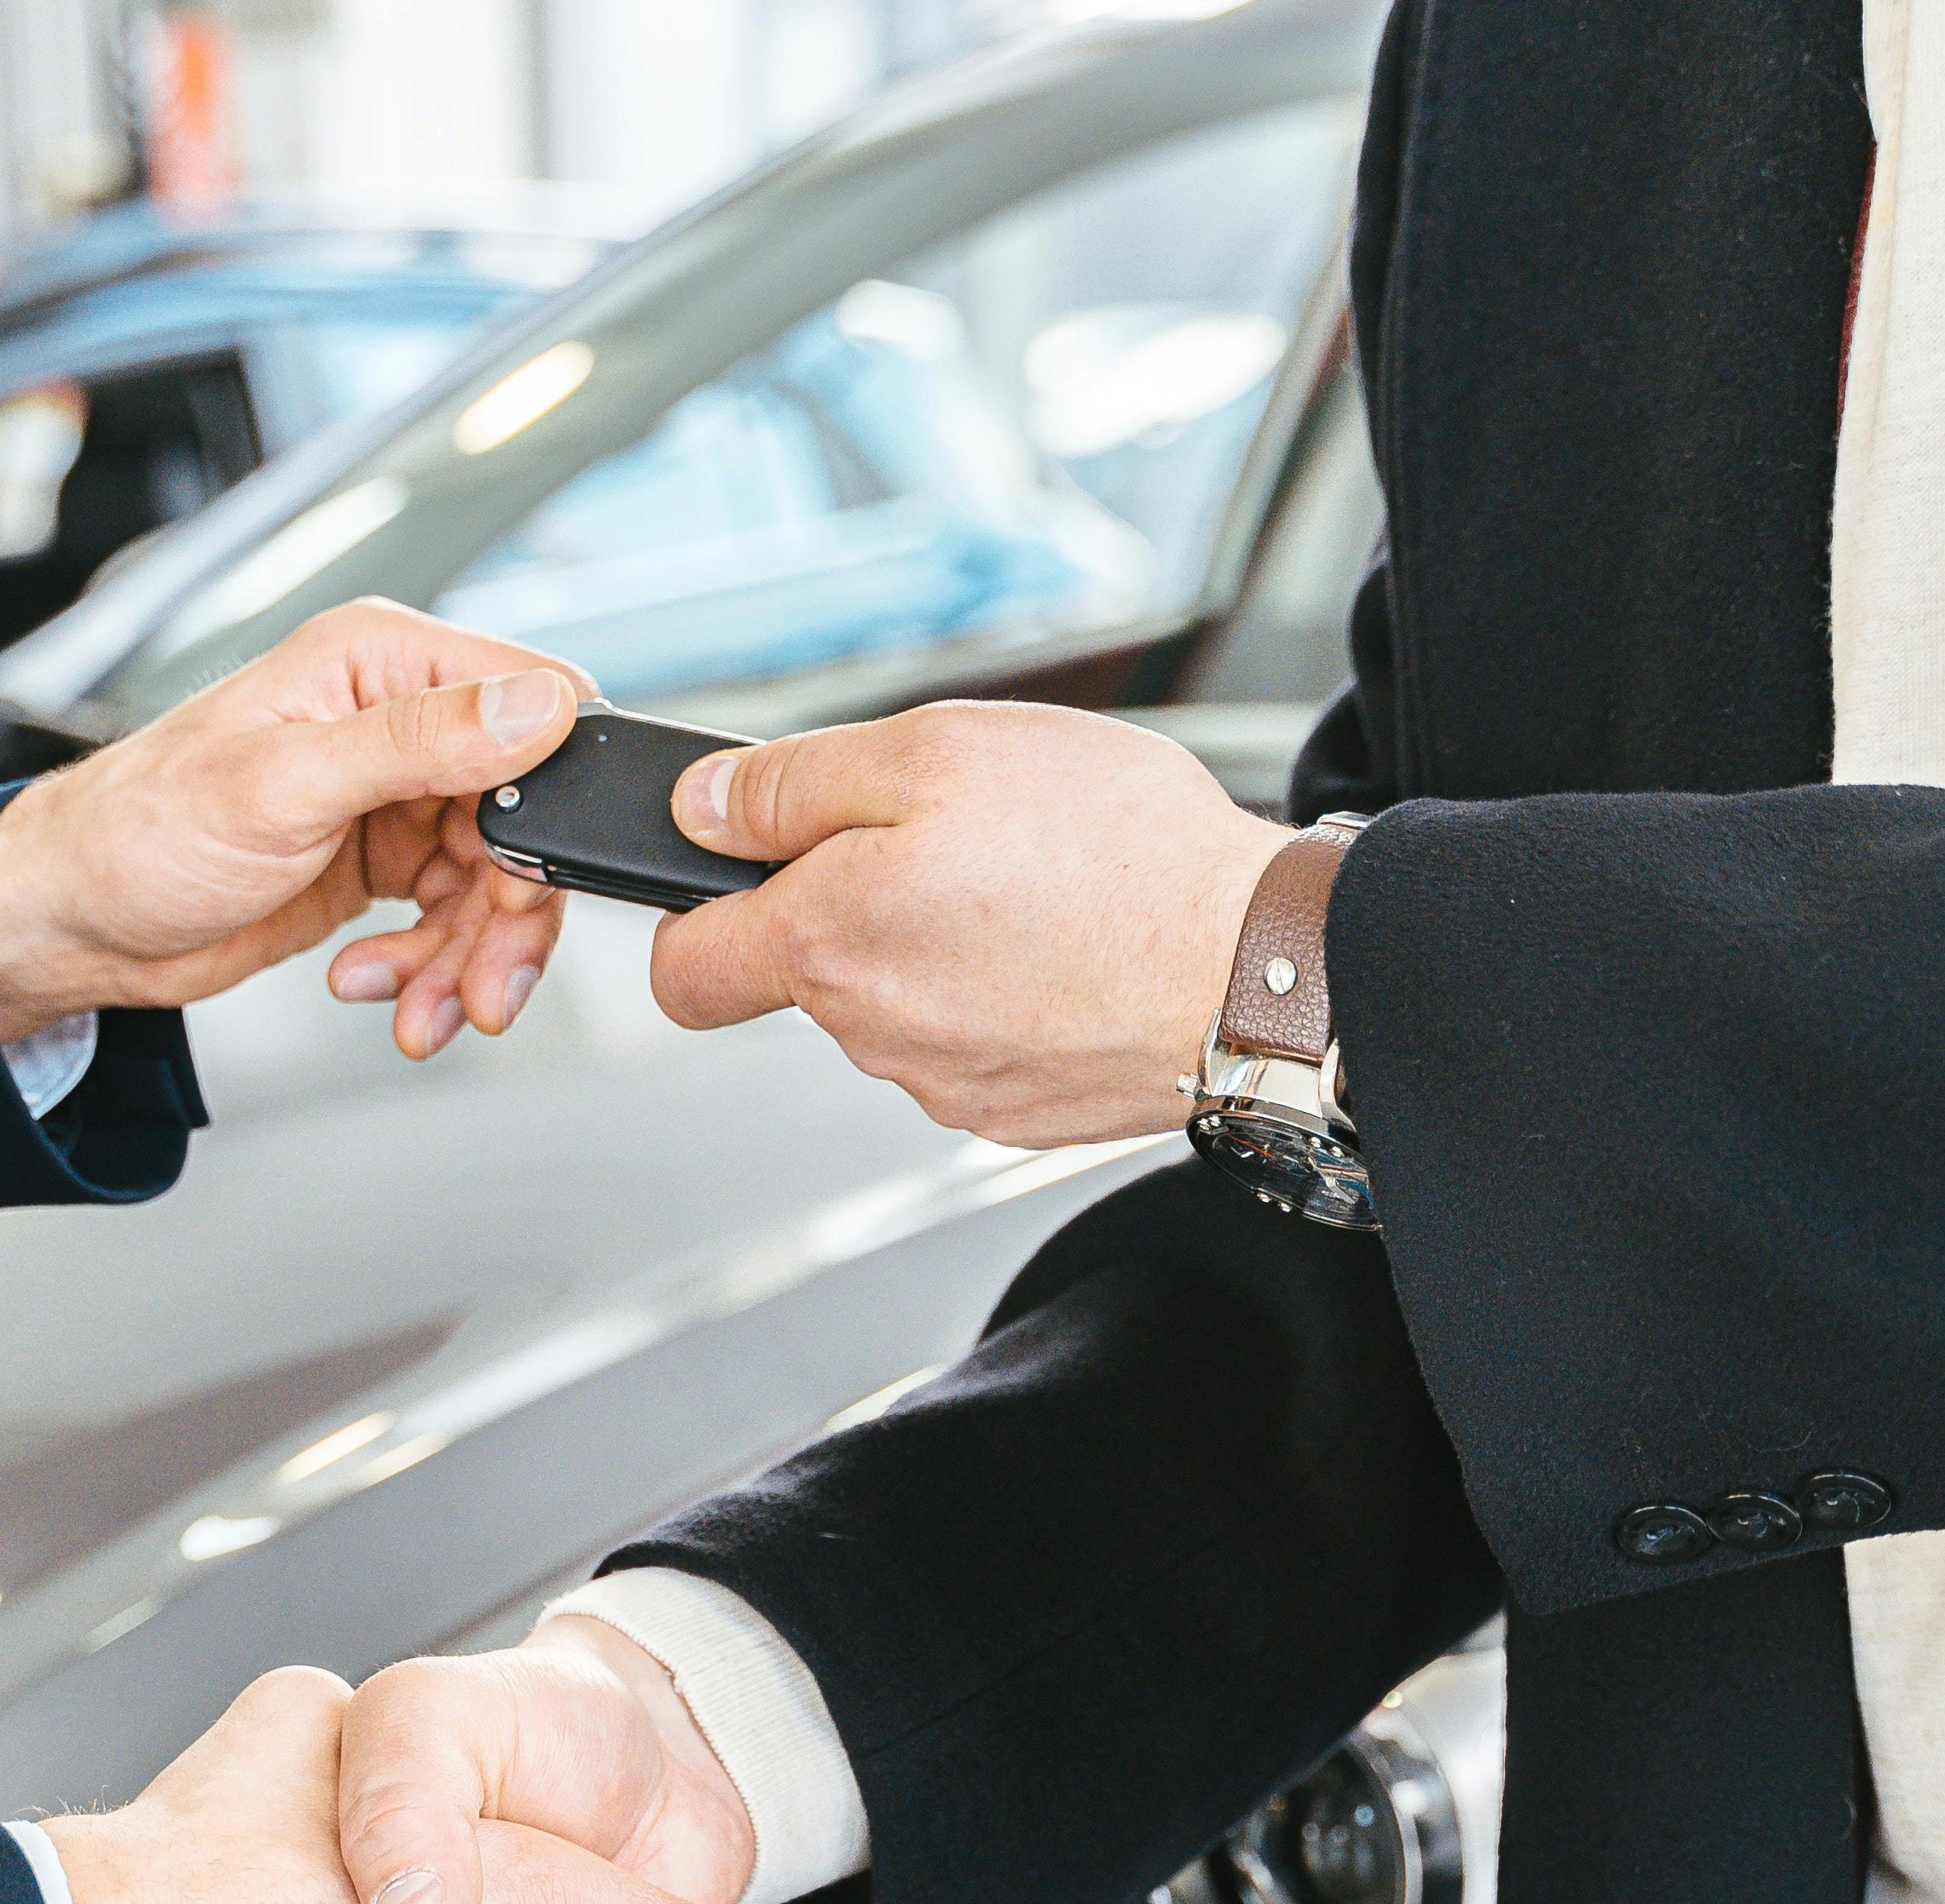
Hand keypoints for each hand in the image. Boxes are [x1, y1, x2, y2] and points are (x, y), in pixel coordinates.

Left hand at [0, 598, 583, 1053]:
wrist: (77, 924)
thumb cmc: (140, 830)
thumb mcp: (285, 784)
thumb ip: (418, 743)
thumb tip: (535, 709)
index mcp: (378, 662)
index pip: (533, 697)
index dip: (555, 789)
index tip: (536, 875)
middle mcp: (397, 720)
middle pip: (527, 812)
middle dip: (511, 913)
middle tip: (485, 986)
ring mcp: (393, 795)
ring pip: (497, 882)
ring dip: (469, 959)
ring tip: (425, 1010)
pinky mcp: (382, 861)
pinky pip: (452, 920)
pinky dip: (428, 967)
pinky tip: (372, 982)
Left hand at [648, 701, 1293, 1143]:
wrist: (1261, 968)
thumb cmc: (1121, 853)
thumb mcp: (940, 750)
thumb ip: (794, 783)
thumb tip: (701, 807)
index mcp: (830, 942)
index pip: (682, 972)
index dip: (693, 915)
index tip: (742, 875)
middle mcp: (874, 1034)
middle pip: (807, 975)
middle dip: (852, 906)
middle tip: (949, 843)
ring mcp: (946, 1085)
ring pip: (896, 1007)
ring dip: (938, 944)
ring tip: (1030, 887)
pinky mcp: (1015, 1112)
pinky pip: (973, 1041)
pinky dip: (1003, 993)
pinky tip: (1066, 945)